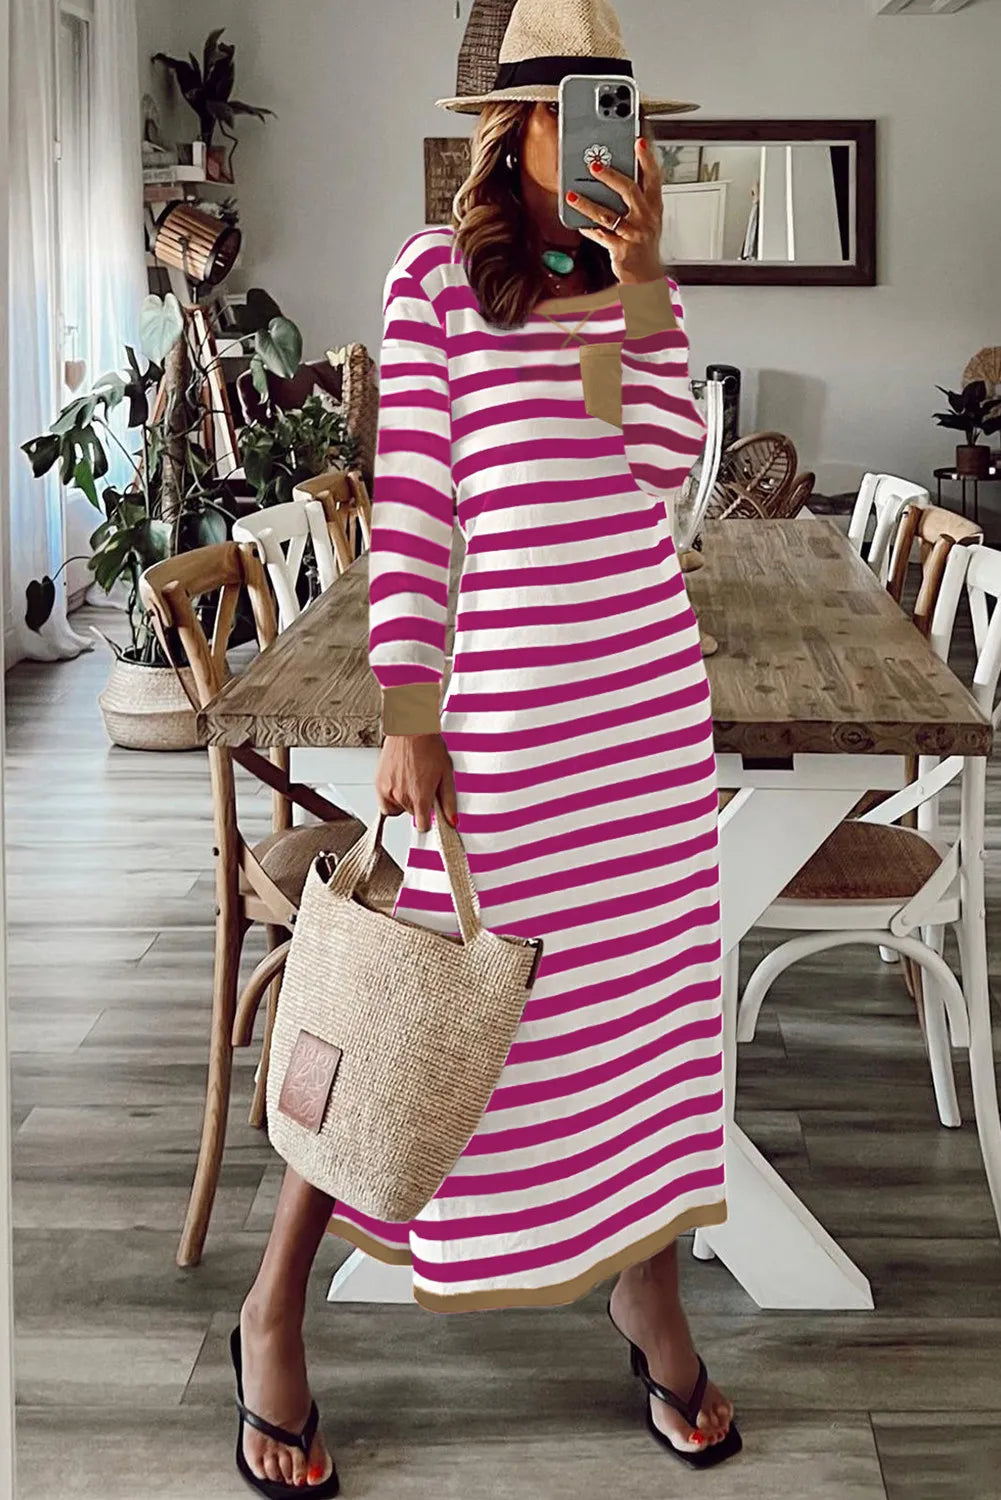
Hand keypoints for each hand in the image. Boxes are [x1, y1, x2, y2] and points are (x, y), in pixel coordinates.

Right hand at [375, 733, 457, 833]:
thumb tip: (452, 821)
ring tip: (411, 781)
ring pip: (398, 809)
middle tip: (423, 785)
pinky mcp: (378, 784)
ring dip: (404, 801)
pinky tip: (399, 783)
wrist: (410, 730)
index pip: (423, 826)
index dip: (428, 822)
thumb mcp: (446, 774)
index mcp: (420, 796)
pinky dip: (391, 797)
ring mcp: (388, 791)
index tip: (430, 816)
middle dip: (418, 805)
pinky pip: (384, 803)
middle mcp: (402, 796)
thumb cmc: (429, 746)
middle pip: (412, 815)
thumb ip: (449, 801)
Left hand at [566, 135, 664, 284]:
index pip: (653, 177)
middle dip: (610, 176)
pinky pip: (600, 236)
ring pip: (607, 215)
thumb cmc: (643, 244)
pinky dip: (588, 228)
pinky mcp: (621, 249)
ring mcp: (634, 234)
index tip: (638, 142)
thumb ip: (637, 198)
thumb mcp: (648, 218)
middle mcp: (646, 218)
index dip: (647, 159)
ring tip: (572, 196)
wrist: (646, 276)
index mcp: (655, 207)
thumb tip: (616, 176)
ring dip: (587, 204)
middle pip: (629, 190)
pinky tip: (578, 222)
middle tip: (593, 165)